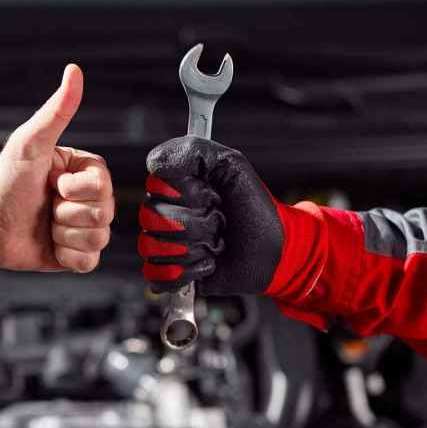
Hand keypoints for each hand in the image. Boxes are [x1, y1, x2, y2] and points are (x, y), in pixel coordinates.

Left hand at [0, 64, 113, 272]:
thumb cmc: (6, 182)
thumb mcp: (30, 143)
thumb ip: (56, 111)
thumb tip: (74, 71)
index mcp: (85, 171)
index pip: (102, 186)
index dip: (74, 189)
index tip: (51, 183)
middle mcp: (88, 198)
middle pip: (105, 214)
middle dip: (66, 214)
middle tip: (44, 206)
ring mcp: (84, 227)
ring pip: (98, 239)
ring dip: (63, 235)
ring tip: (44, 225)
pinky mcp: (76, 255)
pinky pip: (89, 262)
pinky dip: (66, 256)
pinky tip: (49, 244)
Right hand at [138, 136, 283, 294]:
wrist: (274, 251)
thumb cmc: (254, 209)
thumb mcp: (233, 167)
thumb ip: (194, 152)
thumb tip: (154, 163)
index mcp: (174, 187)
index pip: (155, 185)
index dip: (186, 193)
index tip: (212, 196)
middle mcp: (164, 214)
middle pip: (152, 217)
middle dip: (195, 224)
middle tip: (219, 223)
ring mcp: (164, 245)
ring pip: (152, 247)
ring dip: (193, 249)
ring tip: (215, 246)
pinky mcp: (168, 275)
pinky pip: (155, 275)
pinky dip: (185, 274)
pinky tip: (207, 265)